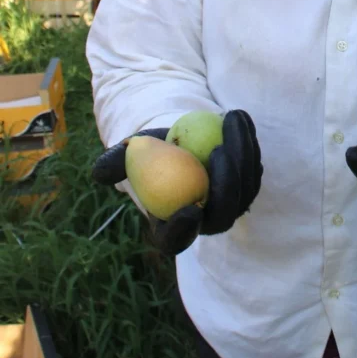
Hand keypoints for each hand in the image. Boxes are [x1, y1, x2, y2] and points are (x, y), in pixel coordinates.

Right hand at [92, 110, 262, 255]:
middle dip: (227, 185)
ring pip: (246, 188)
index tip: (191, 208)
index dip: (186, 230)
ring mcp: (232, 206)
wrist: (179, 143)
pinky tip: (238, 117)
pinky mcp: (248, 184)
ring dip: (242, 153)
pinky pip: (254, 167)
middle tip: (219, 152)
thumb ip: (115, 164)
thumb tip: (100, 173)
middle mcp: (206, 223)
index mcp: (173, 230)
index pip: (178, 240)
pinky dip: (248, 141)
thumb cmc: (150, 152)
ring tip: (231, 120)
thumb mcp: (131, 154)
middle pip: (224, 215)